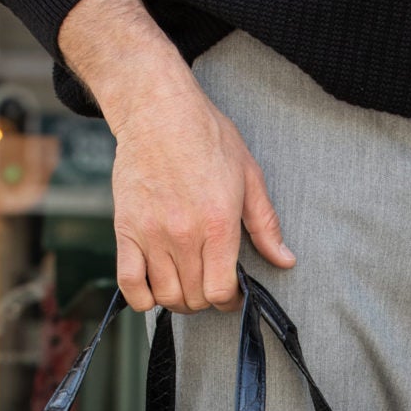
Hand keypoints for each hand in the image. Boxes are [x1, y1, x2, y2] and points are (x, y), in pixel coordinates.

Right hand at [58, 0, 295, 312]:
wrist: (157, 109)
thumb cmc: (207, 137)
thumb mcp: (249, 176)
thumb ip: (266, 224)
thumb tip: (285, 260)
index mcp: (218, 224)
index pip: (220, 291)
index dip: (229, 301)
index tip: (230, 294)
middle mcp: (183, 234)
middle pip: (193, 297)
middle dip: (205, 300)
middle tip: (208, 285)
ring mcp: (151, 234)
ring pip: (164, 294)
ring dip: (177, 299)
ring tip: (185, 285)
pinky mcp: (125, 229)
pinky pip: (129, 282)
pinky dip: (141, 298)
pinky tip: (154, 290)